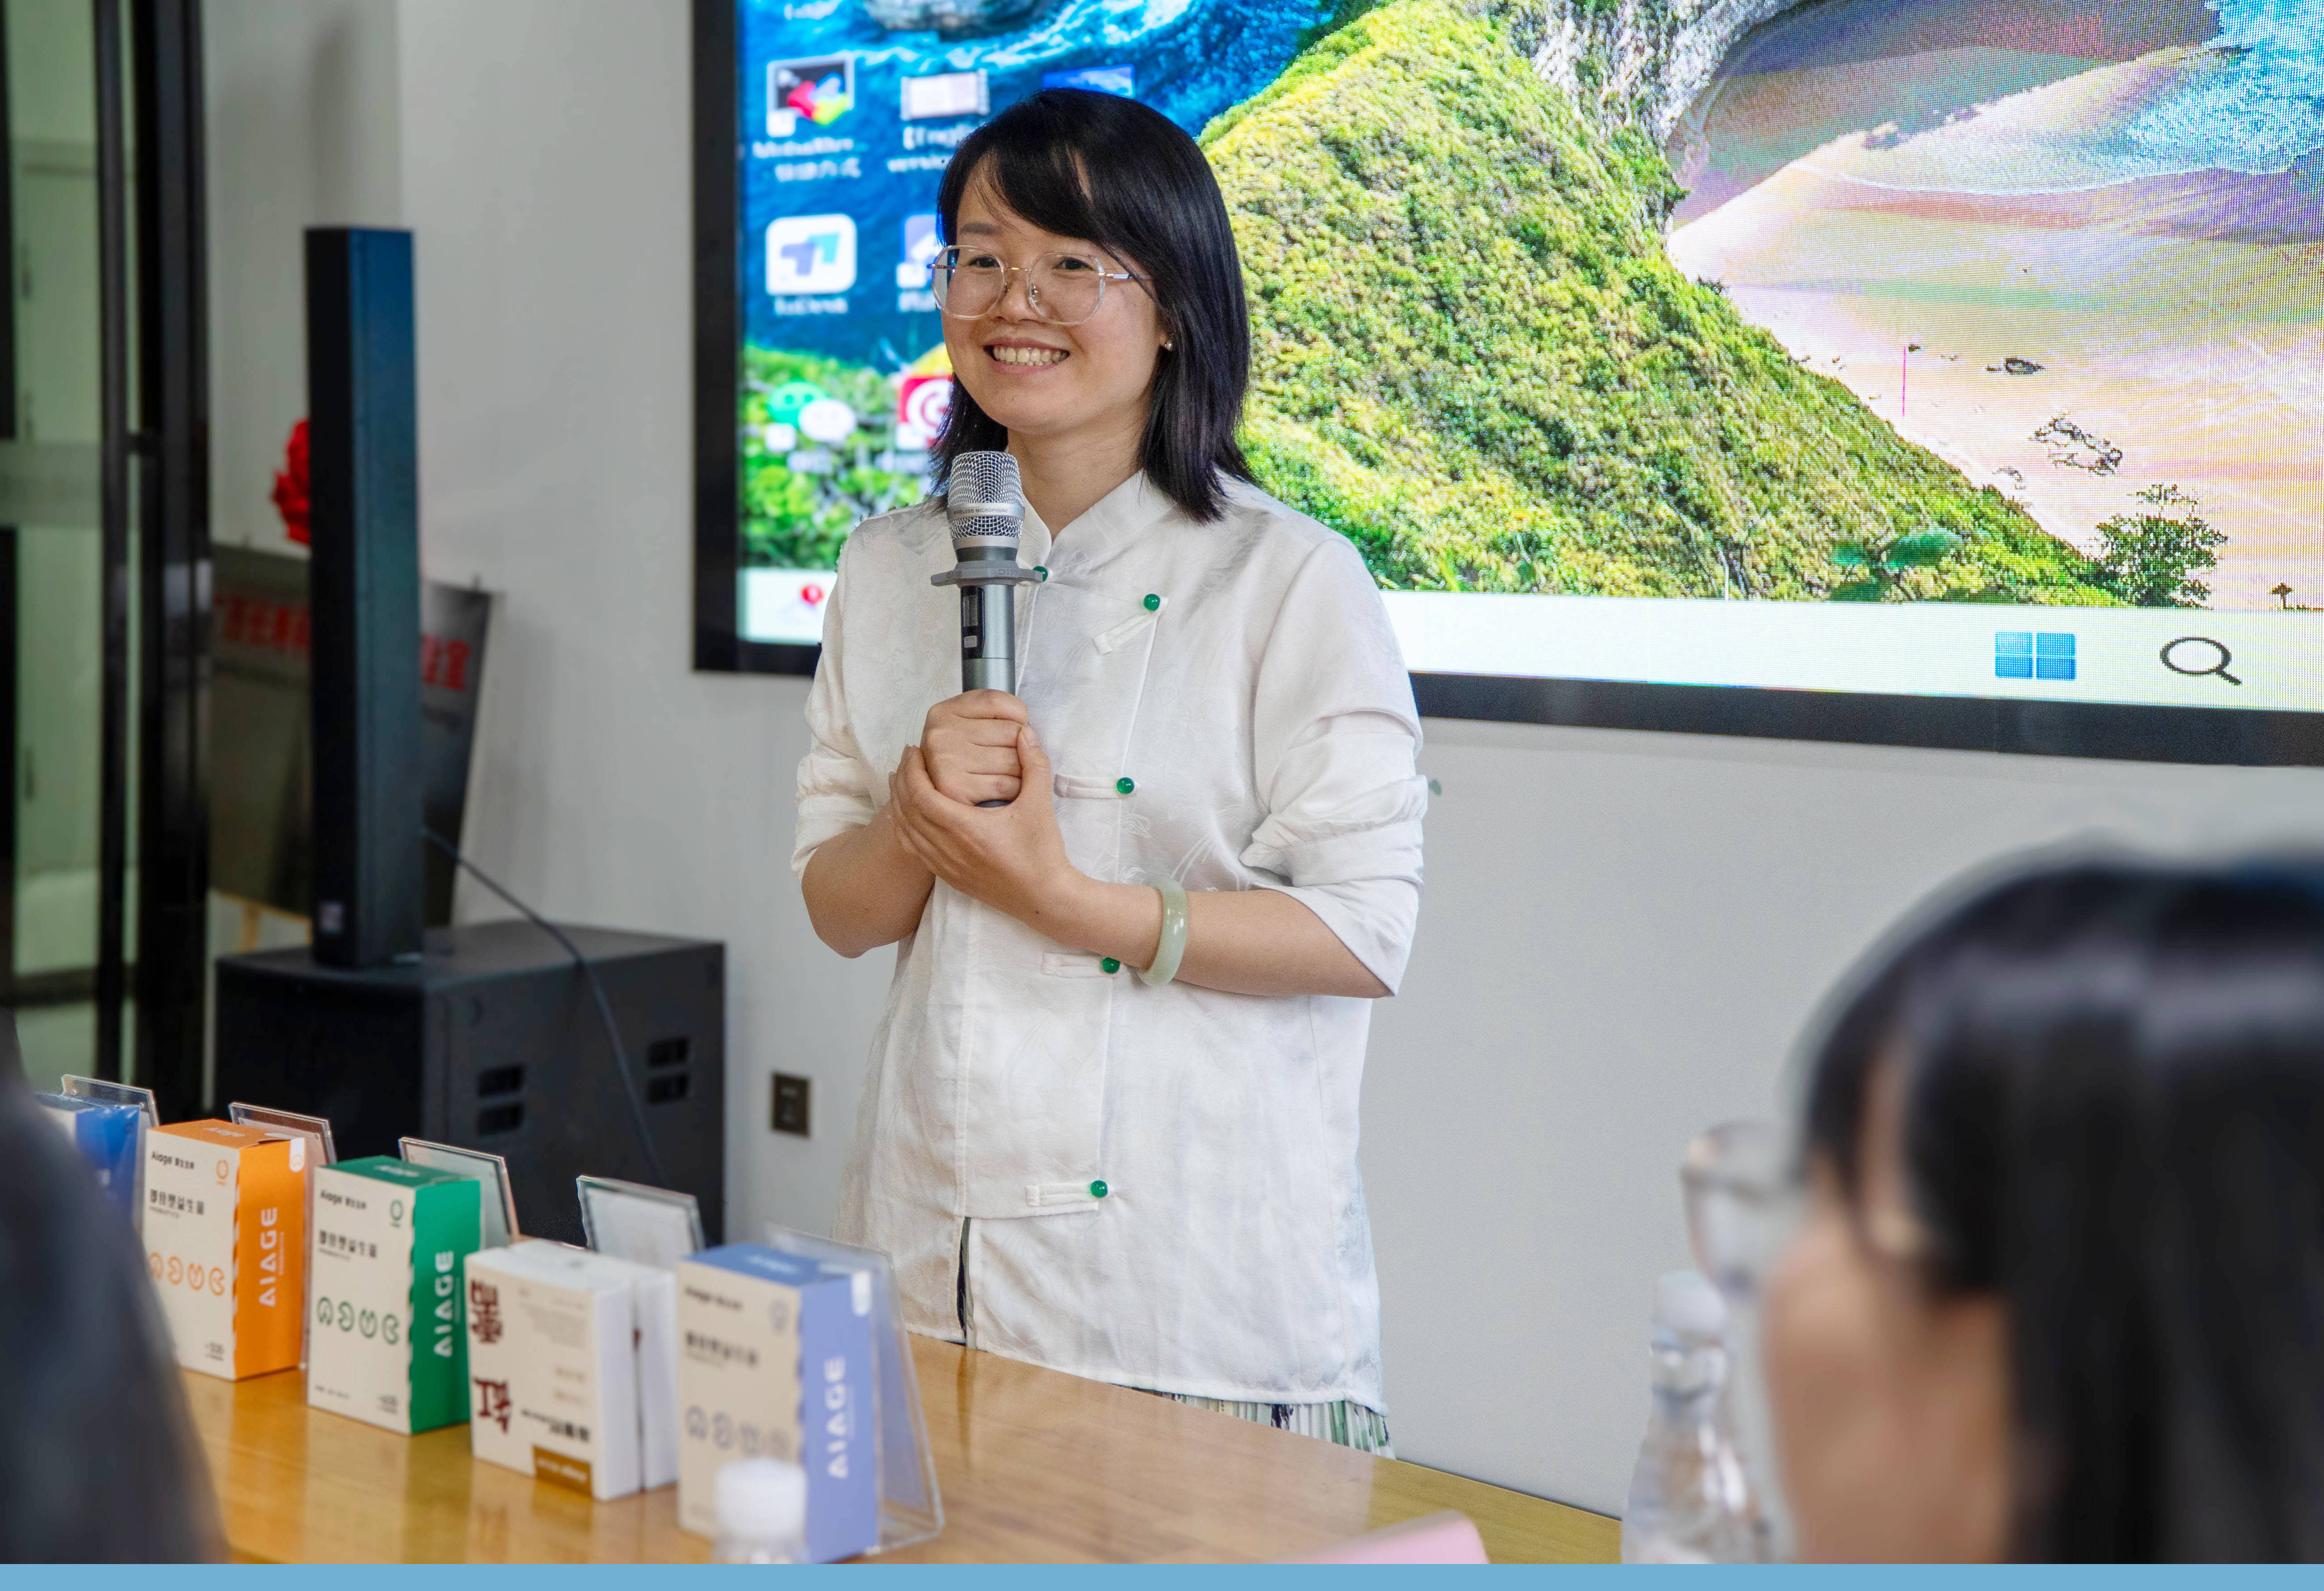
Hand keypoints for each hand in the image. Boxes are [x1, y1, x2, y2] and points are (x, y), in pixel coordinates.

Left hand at [888, 723, 1080, 927]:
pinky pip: (915, 851)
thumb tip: (1025, 733)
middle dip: (902, 782)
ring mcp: (946, 867)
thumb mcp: (1040, 804)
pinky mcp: (949, 878)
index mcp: (966, 829)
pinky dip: (906, 829)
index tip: (914, 750)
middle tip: (906, 758)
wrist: (1044, 897)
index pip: (922, 796)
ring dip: (899, 805)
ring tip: (900, 782)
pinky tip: (910, 816)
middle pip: (908, 812)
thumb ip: (1034, 765)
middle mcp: (949, 850)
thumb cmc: (1042, 851)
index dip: (912, 771)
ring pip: (907, 833)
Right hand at [920, 690, 1028, 805]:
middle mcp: (941, 734)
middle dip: (1023, 746)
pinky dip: (1016, 789)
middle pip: (1011, 731)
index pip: (996, 700)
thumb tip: (1029, 733)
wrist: (933, 802)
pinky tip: (1009, 790)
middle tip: (1015, 757)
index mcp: (943, 712)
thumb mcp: (967, 727)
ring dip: (1023, 770)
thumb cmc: (960, 760)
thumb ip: (994, 716)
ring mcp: (946, 761)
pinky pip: (1007, 785)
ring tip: (1013, 774)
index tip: (1018, 728)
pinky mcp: (956, 789)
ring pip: (1014, 759)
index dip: (1018, 714)